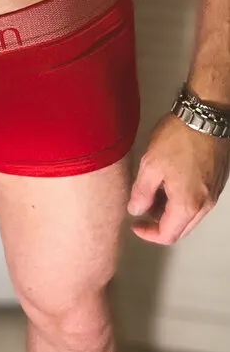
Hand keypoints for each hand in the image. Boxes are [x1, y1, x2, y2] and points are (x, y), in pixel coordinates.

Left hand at [127, 112, 229, 244]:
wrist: (204, 116)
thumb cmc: (179, 137)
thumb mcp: (150, 164)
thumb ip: (141, 192)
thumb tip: (136, 209)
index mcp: (187, 204)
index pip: (167, 235)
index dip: (148, 233)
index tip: (135, 223)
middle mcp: (205, 204)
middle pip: (181, 228)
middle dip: (159, 222)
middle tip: (142, 205)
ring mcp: (213, 193)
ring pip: (190, 215)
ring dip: (170, 210)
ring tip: (154, 189)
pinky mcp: (216, 181)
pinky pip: (199, 200)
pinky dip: (183, 199)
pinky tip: (170, 180)